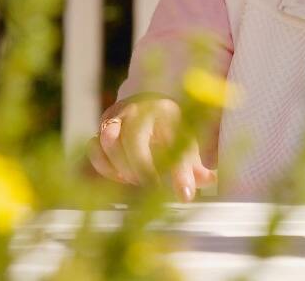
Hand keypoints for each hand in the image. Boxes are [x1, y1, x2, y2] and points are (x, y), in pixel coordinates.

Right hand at [86, 94, 215, 200]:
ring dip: (121, 167)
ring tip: (135, 179)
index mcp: (167, 112)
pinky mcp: (101, 126)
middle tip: (151, 186)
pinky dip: (104, 166)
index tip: (183, 195)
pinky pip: (94, 147)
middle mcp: (140, 109)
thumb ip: (196, 167)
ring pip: (109, 141)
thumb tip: (210, 180)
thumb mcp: (186, 146)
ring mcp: (117, 115)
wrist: (147, 108)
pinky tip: (119, 175)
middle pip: (133, 138)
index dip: (178, 172)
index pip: (174, 141)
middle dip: (142, 169)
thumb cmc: (171, 131)